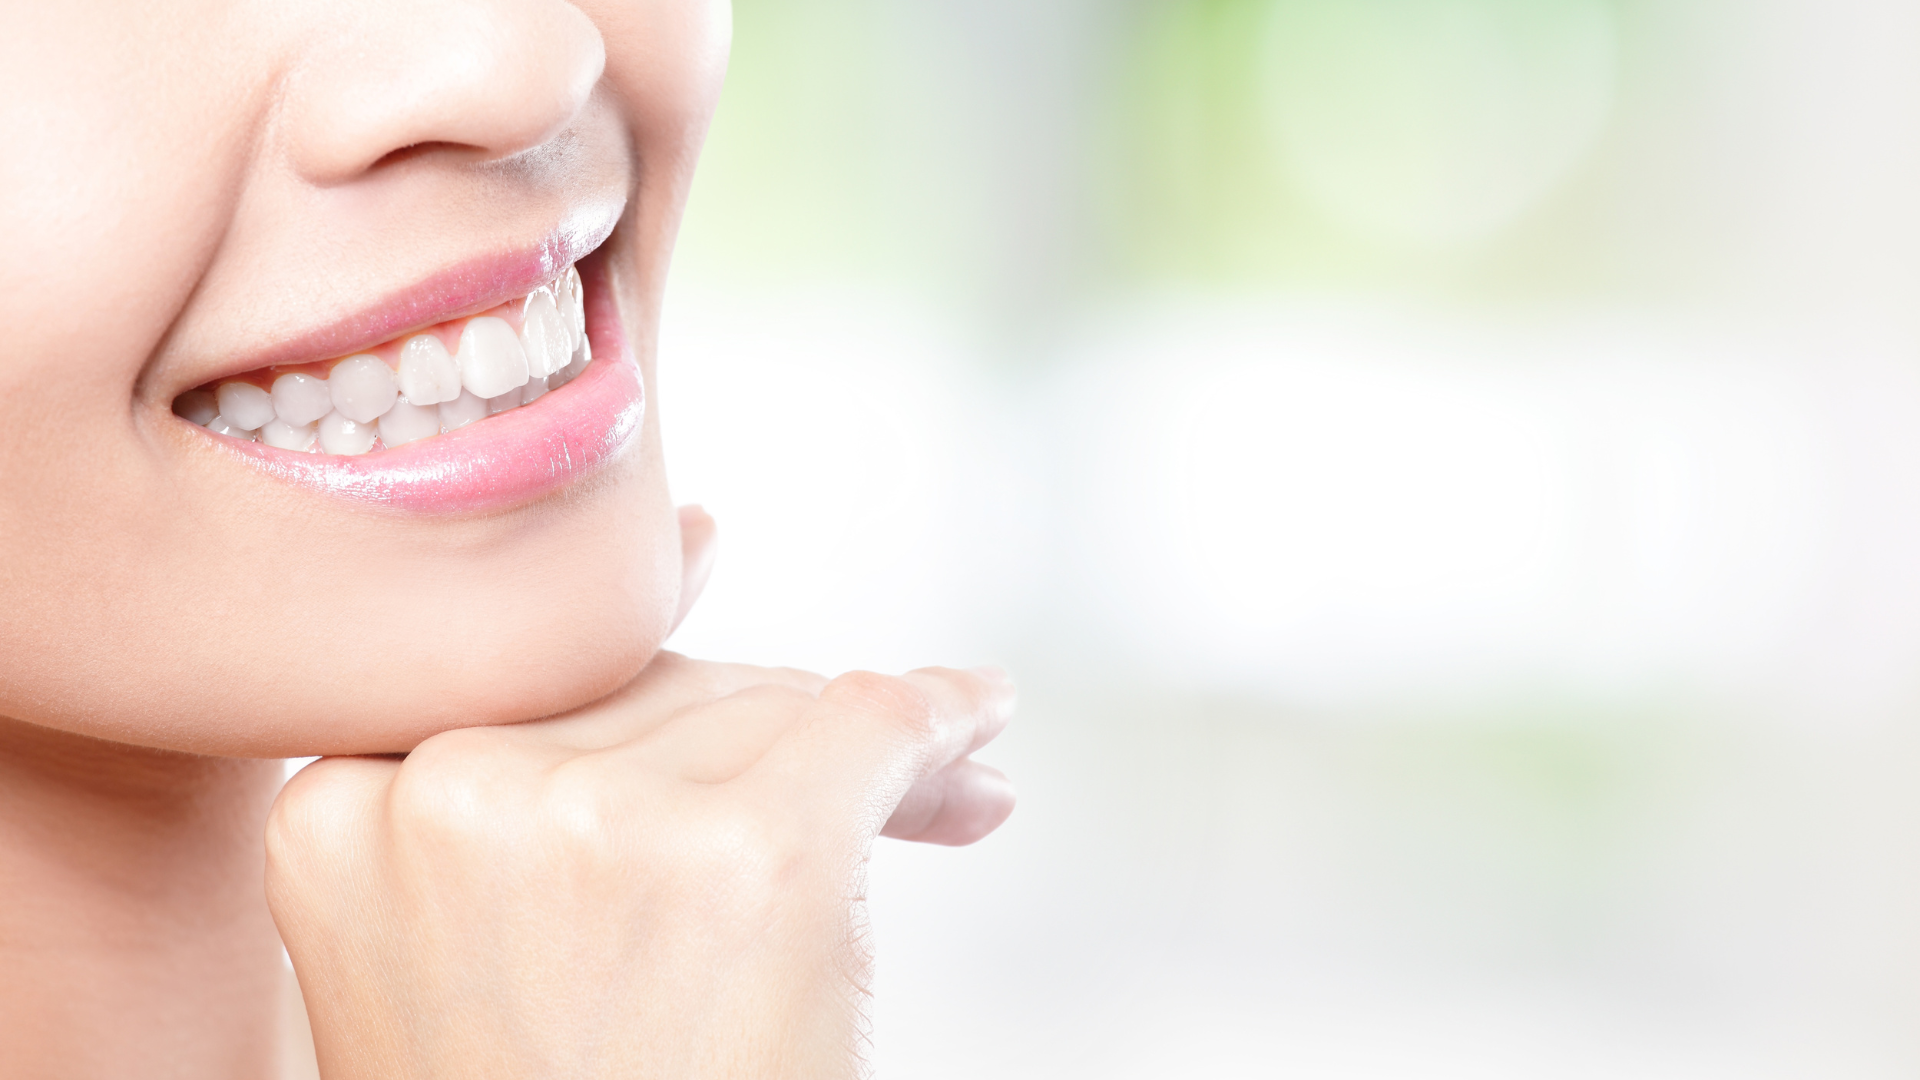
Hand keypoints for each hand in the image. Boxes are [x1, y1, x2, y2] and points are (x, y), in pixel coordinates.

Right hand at [263, 509, 1015, 1078]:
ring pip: (765, 709)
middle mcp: (448, 793)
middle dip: (779, 738)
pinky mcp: (743, 854)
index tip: (754, 702)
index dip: (668, 717)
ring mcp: (591, 822)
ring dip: (861, 762)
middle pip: (660, 691)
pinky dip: (944, 718)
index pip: (541, 694)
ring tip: (941, 806)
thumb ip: (548, 752)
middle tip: (894, 794)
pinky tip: (978, 723)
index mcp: (342, 808)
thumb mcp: (477, 931)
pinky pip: (872, 725)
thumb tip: (700, 536)